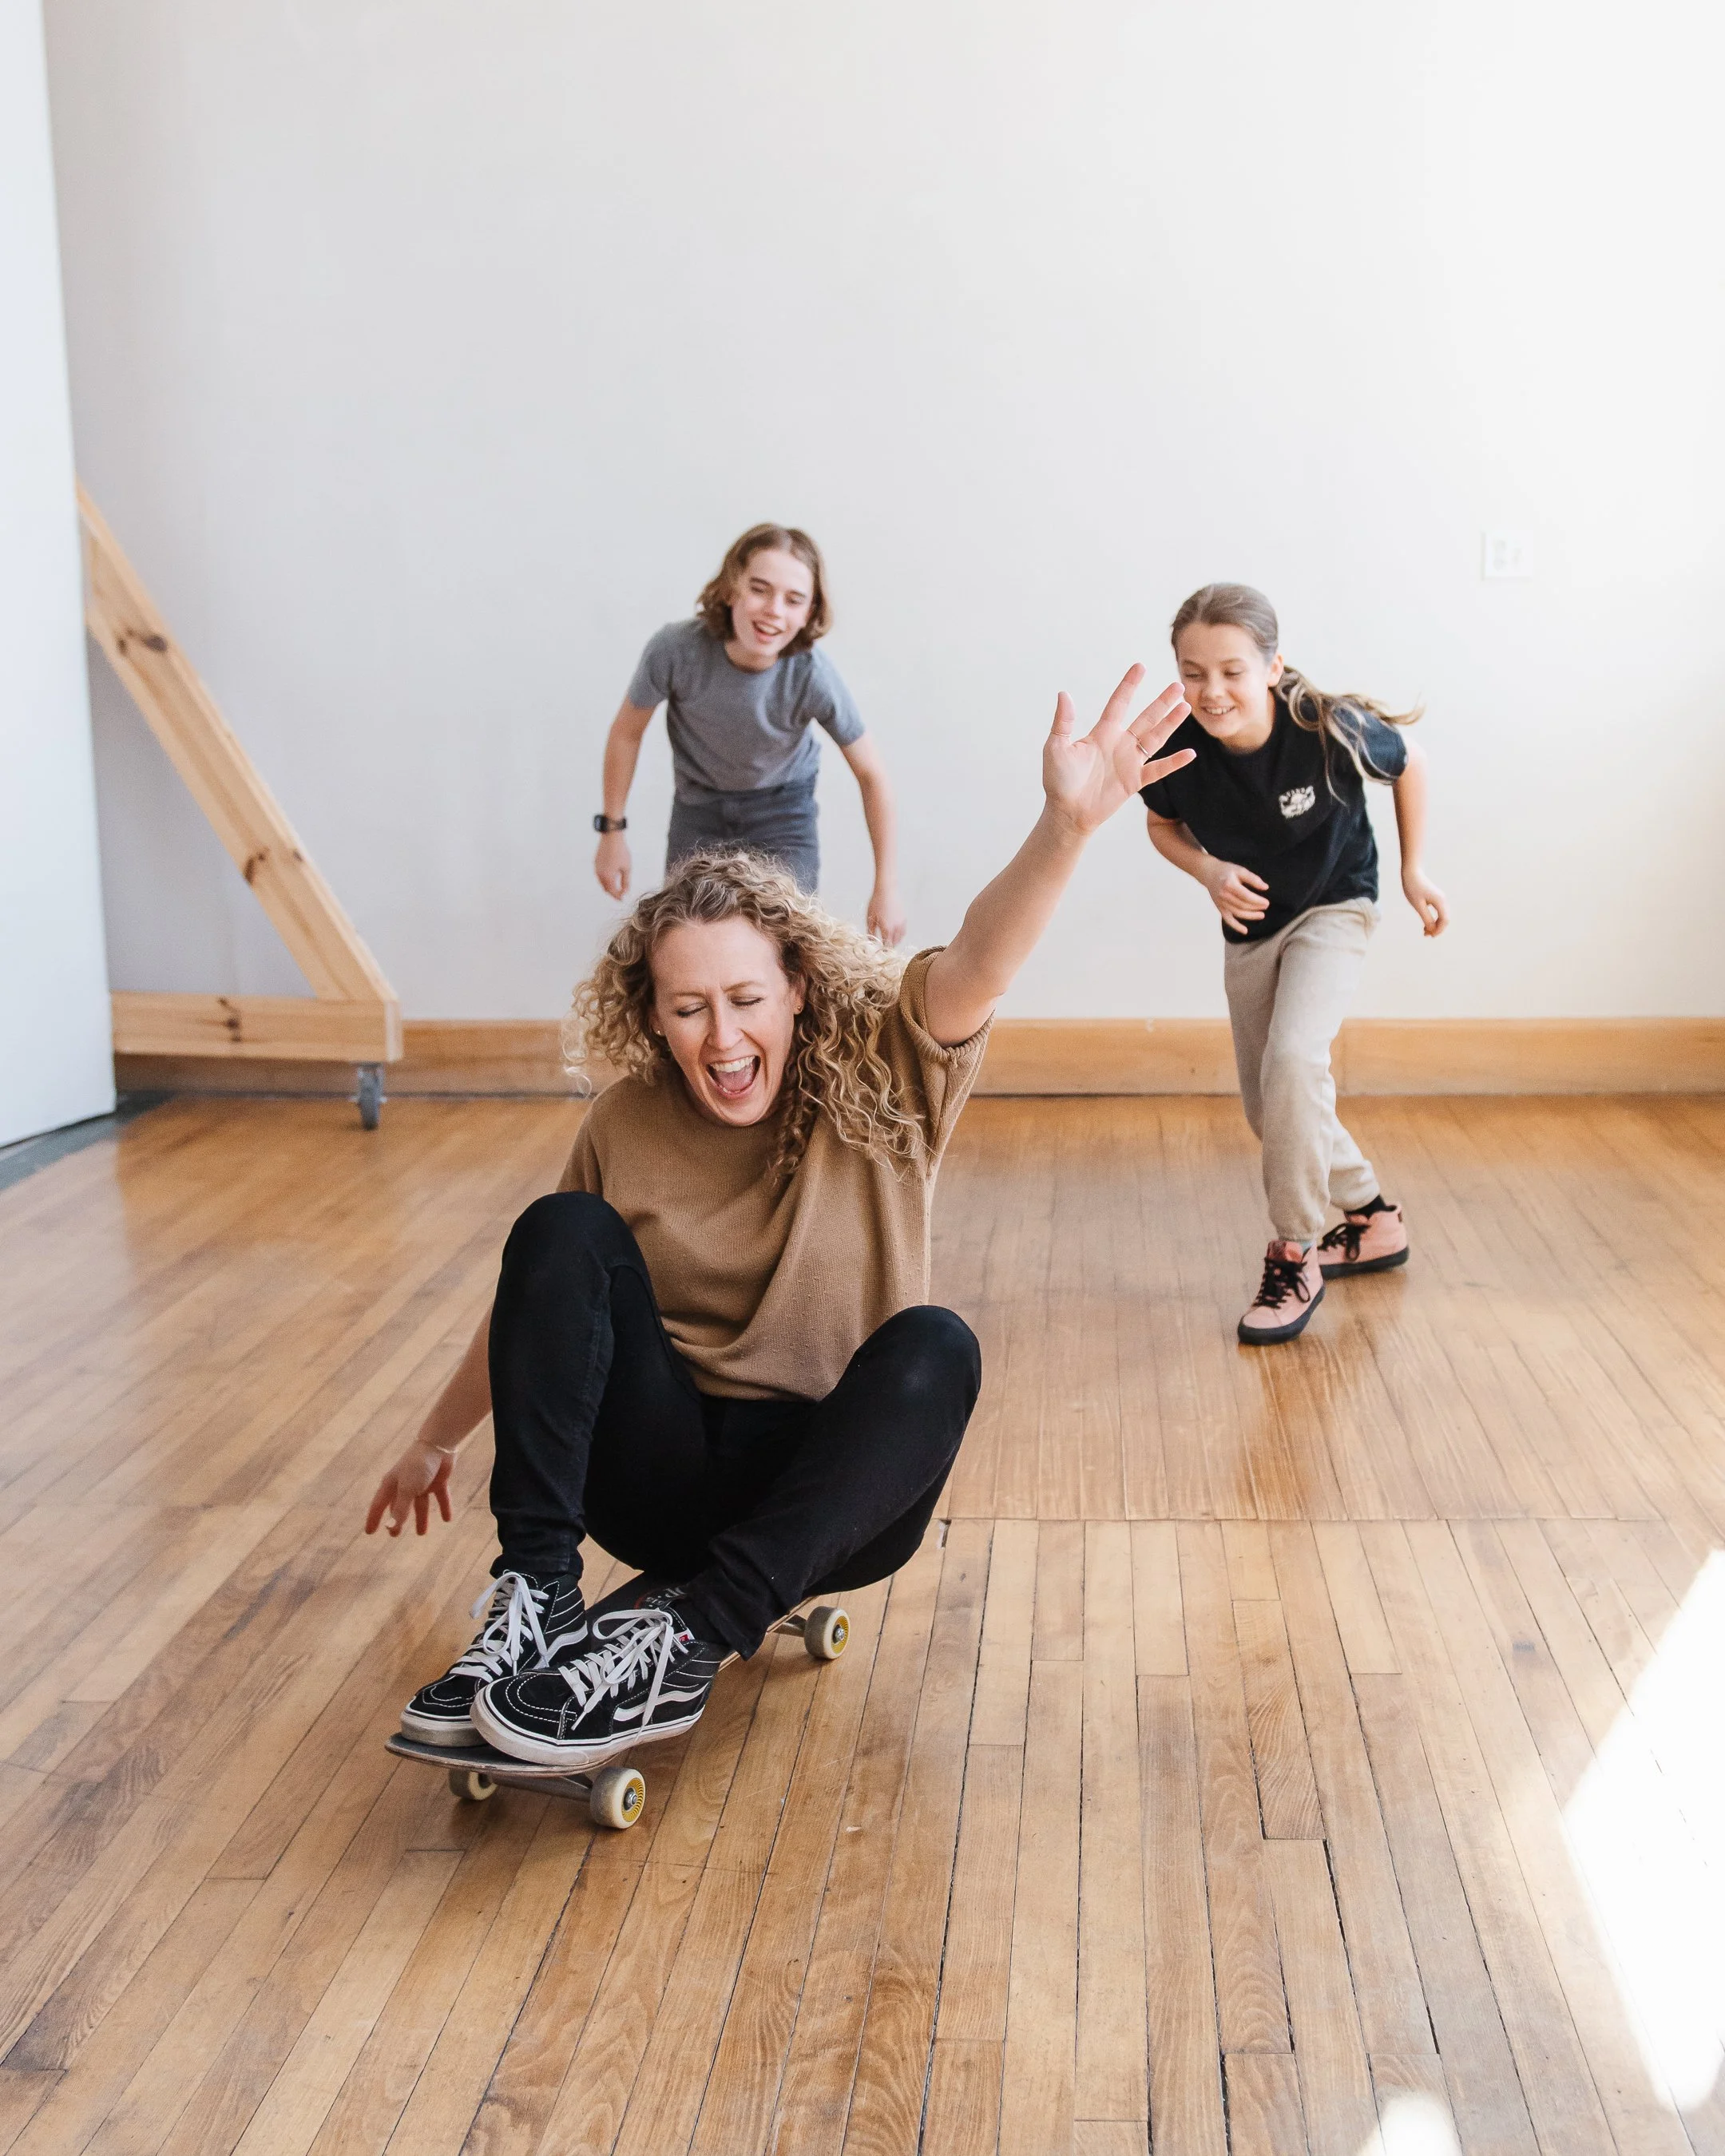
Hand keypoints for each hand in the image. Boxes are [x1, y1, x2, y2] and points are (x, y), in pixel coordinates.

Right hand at [364, 1438, 453, 1537]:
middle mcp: (405, 1484)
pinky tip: (448, 1519)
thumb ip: (400, 1509)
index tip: (369, 1532)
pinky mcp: (438, 1481)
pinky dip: (444, 1507)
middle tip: (394, 1535)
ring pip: (420, 1505)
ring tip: (422, 1533)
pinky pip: (441, 1497)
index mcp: (392, 1484)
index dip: (373, 1518)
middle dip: (397, 1520)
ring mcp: (422, 1483)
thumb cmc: (418, 1465)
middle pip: (399, 1507)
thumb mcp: (407, 1490)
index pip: (379, 1505)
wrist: (439, 1444)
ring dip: (421, 1518)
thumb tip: (390, 1529)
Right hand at [595, 831, 630, 900]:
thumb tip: (625, 891)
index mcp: (607, 876)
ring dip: (609, 886)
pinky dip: (605, 879)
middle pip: (606, 888)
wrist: (611, 837)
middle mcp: (600, 874)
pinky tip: (612, 876)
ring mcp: (596, 868)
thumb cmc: (621, 852)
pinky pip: (600, 875)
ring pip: (602, 882)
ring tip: (617, 886)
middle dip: (613, 892)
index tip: (623, 899)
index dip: (618, 896)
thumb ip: (626, 882)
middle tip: (620, 894)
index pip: (612, 892)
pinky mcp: (596, 862)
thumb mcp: (627, 868)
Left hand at [867, 881, 906, 945]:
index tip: (879, 952)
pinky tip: (893, 933)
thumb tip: (870, 941)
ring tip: (888, 941)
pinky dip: (899, 935)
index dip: (883, 950)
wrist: (887, 890)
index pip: (886, 945)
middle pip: (894, 943)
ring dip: (894, 941)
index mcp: (886, 929)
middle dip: (888, 946)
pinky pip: (903, 931)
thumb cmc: (876, 903)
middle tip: (882, 947)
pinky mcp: (904, 919)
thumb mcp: (870, 917)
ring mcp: (901, 923)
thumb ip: (871, 931)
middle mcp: (896, 928)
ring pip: (900, 938)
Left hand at [1043, 667, 1191, 838]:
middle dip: (1161, 702)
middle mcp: (1119, 743)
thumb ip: (1063, 722)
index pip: (1119, 703)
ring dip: (1171, 723)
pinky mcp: (1135, 781)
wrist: (1067, 812)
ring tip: (1186, 707)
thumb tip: (1064, 694)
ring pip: (1156, 738)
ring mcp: (1129, 762)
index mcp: (1102, 733)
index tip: (1140, 666)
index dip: (1129, 685)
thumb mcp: (1056, 748)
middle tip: (1178, 685)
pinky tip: (1190, 753)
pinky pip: (1158, 770)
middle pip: (1146, 717)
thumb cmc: (1058, 781)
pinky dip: (1174, 763)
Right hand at [1203, 860, 1270, 935]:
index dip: (1257, 901)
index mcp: (1229, 884)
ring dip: (1250, 916)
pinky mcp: (1219, 908)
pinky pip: (1228, 919)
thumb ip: (1253, 879)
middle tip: (1266, 907)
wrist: (1209, 873)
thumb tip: (1265, 887)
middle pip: (1242, 906)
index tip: (1267, 903)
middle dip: (1256, 908)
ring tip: (1261, 915)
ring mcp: (1220, 903)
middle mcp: (1223, 895)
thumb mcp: (1240, 870)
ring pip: (1237, 913)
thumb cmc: (1227, 870)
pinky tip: (1245, 931)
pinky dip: (1236, 926)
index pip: (1246, 896)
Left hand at [1402, 867, 1449, 936]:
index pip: (1444, 920)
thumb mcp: (1418, 905)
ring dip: (1436, 925)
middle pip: (1445, 919)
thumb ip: (1426, 917)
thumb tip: (1431, 929)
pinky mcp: (1437, 899)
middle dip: (1437, 929)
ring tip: (1425, 932)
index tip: (1429, 935)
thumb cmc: (1413, 887)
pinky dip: (1434, 919)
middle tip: (1426, 935)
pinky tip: (1426, 924)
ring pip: (1443, 916)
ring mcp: (1441, 899)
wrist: (1412, 873)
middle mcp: (1443, 900)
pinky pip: (1439, 912)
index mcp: (1440, 901)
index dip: (1439, 930)